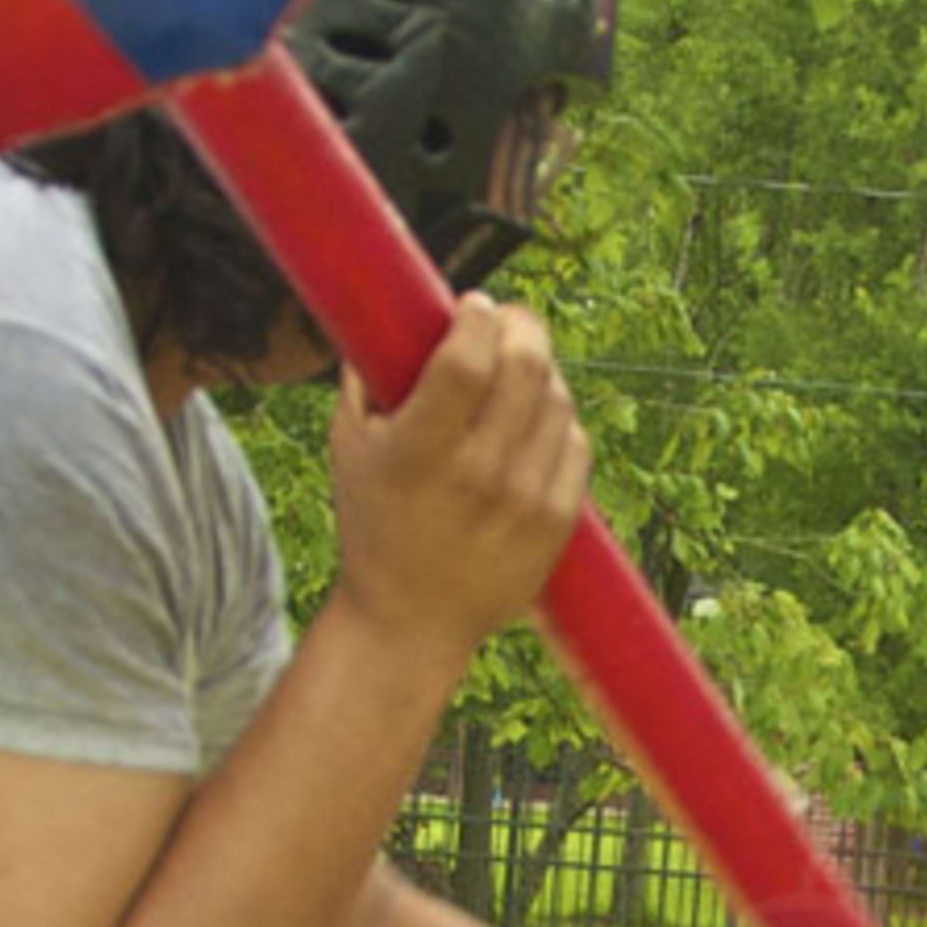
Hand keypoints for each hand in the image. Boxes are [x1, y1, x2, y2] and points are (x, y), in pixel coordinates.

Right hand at [324, 293, 590, 667]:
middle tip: (506, 321)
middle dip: (521, 326)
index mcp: (417, 453)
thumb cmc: (375, 525)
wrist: (411, 621)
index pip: (466, 361)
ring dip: (540, 372)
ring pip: (558, 399)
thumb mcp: (349, 449)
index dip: (477, 318)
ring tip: (514, 374)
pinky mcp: (558, 520)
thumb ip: (365, 378)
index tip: (472, 305)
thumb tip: (385, 309)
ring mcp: (525, 499)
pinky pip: (576, 442)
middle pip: (528, 367)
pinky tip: (532, 423)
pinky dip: (558, 420)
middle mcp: (477, 475)